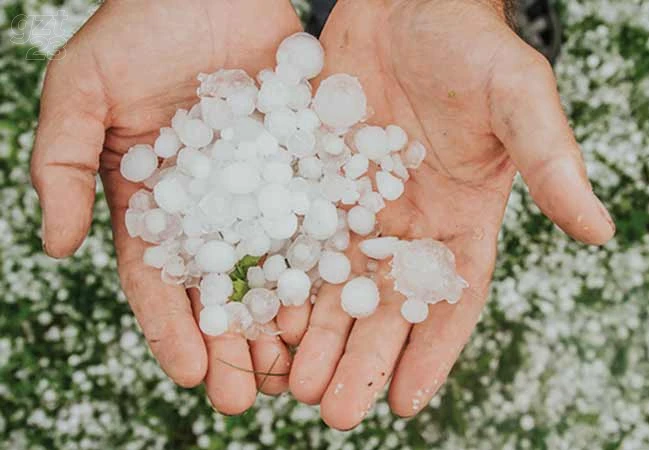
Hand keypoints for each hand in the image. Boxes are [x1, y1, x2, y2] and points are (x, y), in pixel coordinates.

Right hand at [30, 0, 300, 413]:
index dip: (172, 327)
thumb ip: (61, 164)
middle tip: (246, 398)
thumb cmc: (139, 26)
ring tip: (294, 371)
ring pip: (272, 267)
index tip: (190, 374)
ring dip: (281, 321)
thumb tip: (58, 247)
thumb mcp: (82, 90)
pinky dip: (323, 265)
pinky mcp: (303, 166)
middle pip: (219, 287)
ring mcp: (260, 189)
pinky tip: (336, 304)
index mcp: (153, 199)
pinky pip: (316, 220)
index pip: (159, 277)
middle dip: (230, 345)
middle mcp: (210, 205)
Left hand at [278, 0, 614, 428]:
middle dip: (360, 359)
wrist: (408, 1)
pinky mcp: (314, 180)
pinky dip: (279, 279)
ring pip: (334, 284)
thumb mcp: (518, 98)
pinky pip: (294, 238)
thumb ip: (552, 162)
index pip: (451, 299)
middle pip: (385, 307)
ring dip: (314, 336)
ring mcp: (358, 205)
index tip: (403, 403)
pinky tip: (259, 317)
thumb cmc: (472, 45)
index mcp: (462, 218)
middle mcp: (408, 224)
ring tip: (288, 384)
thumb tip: (601, 231)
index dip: (430, 352)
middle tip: (331, 413)